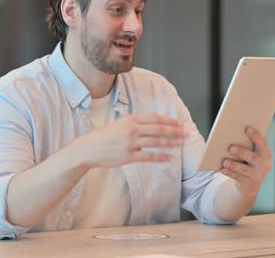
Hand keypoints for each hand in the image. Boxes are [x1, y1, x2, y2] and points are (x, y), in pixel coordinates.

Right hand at [72, 113, 187, 167]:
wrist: (88, 149)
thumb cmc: (104, 136)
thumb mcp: (120, 123)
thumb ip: (136, 121)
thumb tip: (154, 117)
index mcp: (131, 119)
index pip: (155, 119)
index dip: (169, 121)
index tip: (180, 123)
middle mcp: (132, 129)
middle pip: (159, 130)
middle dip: (175, 131)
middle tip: (186, 133)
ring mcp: (130, 143)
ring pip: (156, 142)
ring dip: (172, 143)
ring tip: (181, 144)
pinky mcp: (128, 156)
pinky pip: (148, 157)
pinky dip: (160, 157)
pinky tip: (169, 158)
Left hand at [221, 126, 271, 198]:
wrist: (251, 183)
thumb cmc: (249, 162)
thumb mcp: (252, 153)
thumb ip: (248, 145)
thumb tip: (233, 133)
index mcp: (266, 153)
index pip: (262, 143)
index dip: (256, 136)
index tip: (247, 128)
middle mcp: (264, 165)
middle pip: (252, 157)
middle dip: (241, 152)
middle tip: (231, 148)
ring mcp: (257, 175)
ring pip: (244, 169)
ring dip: (234, 165)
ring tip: (224, 161)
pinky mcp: (249, 184)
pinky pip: (238, 178)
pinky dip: (230, 173)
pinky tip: (223, 169)